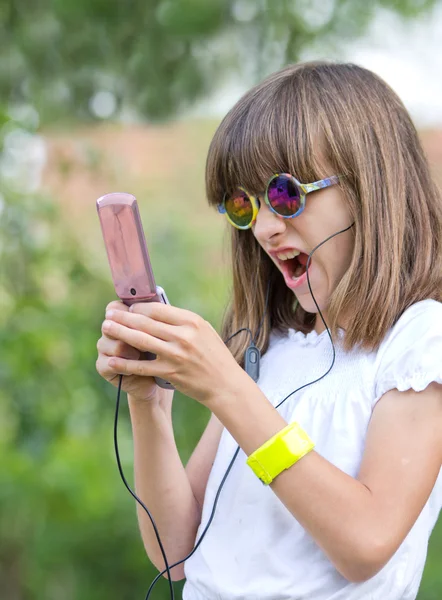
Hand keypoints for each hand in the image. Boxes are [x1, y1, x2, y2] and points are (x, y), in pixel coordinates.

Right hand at [96, 300, 160, 402]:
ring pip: (110, 342)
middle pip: (110, 322)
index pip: (115, 307)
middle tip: (146, 335)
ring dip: (126, 348)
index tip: (140, 313)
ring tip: (140, 354)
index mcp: (123, 318)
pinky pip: (109, 363)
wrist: (158, 381)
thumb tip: (159, 299)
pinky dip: (123, 366)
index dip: (126, 310)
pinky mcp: (104, 367)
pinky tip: (132, 369)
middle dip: (129, 329)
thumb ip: (158, 318)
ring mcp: (105, 348)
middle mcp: (111, 331)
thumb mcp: (164, 333)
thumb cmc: (165, 351)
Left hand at [100, 302, 246, 403]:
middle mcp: (183, 336)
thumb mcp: (204, 331)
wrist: (225, 384)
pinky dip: (125, 363)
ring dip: (120, 333)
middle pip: (145, 322)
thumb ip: (183, 321)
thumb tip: (158, 311)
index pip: (158, 309)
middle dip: (124, 317)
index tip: (129, 308)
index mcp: (191, 322)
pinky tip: (113, 359)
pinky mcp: (169, 373)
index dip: (139, 307)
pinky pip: (142, 366)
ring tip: (106, 328)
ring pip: (140, 340)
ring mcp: (175, 355)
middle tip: (109, 314)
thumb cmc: (215, 356)